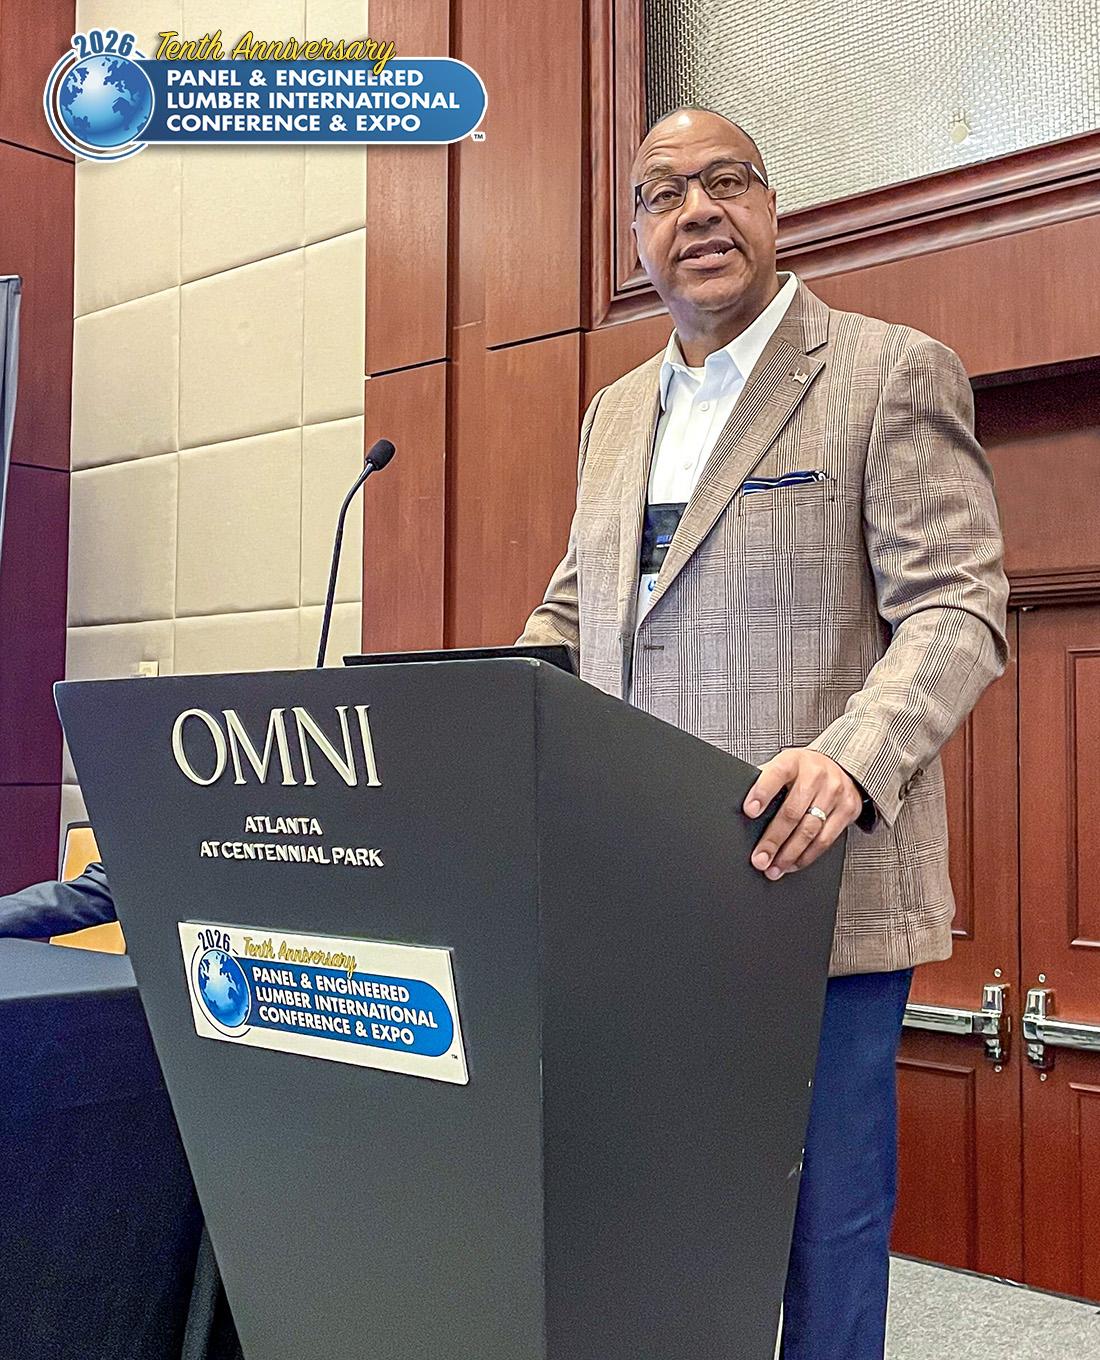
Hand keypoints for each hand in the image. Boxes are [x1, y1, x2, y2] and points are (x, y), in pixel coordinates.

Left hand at [742, 749, 862, 878]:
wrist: (841, 765)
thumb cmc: (803, 770)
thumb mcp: (783, 765)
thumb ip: (765, 781)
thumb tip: (740, 806)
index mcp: (793, 761)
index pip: (775, 775)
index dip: (762, 793)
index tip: (749, 811)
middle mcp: (816, 775)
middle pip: (792, 812)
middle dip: (773, 840)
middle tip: (759, 858)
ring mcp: (834, 793)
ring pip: (809, 830)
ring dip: (789, 854)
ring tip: (774, 868)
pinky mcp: (847, 810)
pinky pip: (825, 840)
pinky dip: (807, 856)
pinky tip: (793, 863)